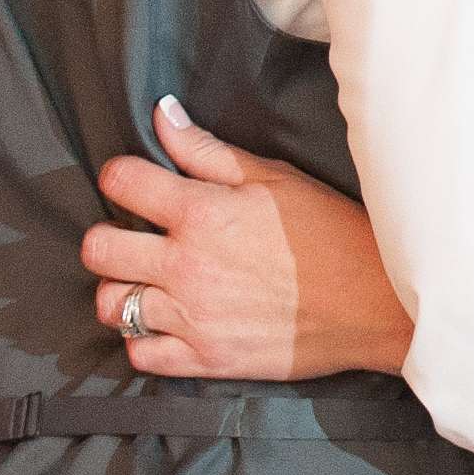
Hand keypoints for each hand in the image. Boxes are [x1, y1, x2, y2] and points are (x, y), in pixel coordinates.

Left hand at [81, 96, 409, 382]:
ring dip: (124, 290)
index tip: (135, 184)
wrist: (375, 302)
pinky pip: (140, 354)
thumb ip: (207, 151)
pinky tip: (167, 322)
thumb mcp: (274, 178)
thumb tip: (161, 115)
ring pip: (111, 305)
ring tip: (151, 283)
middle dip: (110, 237)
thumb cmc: (330, 233)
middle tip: (137, 238)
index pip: (120, 182)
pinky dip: (144, 340)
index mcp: (202, 213)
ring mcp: (193, 317)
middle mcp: (187, 265)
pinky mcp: (205, 359)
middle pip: (98, 249)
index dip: (120, 177)